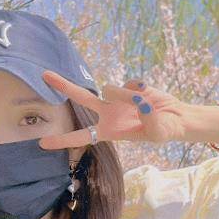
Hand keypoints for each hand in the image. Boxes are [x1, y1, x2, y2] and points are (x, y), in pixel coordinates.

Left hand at [37, 70, 187, 148]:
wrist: (176, 117)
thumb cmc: (164, 131)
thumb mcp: (158, 132)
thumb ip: (148, 119)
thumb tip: (139, 101)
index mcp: (109, 131)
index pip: (81, 137)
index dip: (62, 140)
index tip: (42, 143)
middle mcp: (108, 114)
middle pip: (81, 99)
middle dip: (63, 86)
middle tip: (44, 75)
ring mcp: (117, 98)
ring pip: (110, 89)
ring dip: (125, 96)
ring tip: (144, 104)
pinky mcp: (129, 85)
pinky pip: (129, 83)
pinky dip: (139, 88)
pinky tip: (148, 92)